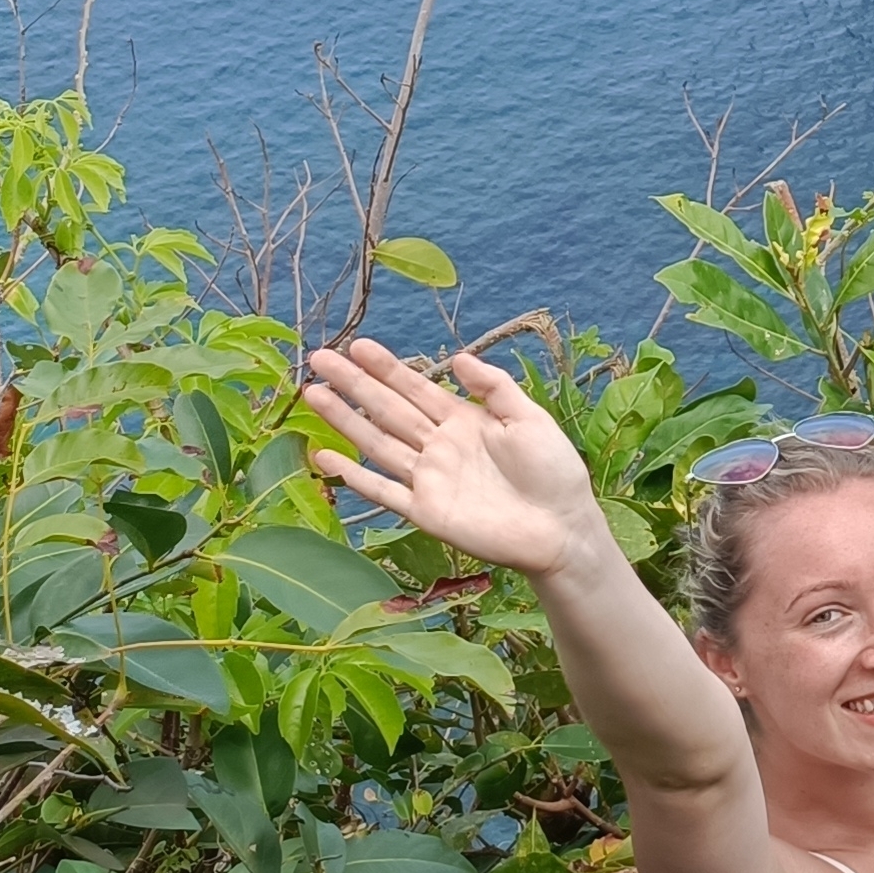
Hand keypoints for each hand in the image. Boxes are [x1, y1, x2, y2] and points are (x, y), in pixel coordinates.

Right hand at [300, 340, 605, 584]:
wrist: (561, 527)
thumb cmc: (553, 471)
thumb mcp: (529, 418)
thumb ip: (494, 388)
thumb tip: (460, 356)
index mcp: (462, 419)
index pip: (415, 387)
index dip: (386, 368)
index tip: (356, 345)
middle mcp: (438, 445)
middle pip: (387, 409)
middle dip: (354, 384)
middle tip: (318, 358)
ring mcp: (427, 478)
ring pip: (376, 442)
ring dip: (344, 419)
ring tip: (313, 393)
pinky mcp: (424, 510)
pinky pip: (381, 491)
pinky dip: (352, 476)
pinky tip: (324, 456)